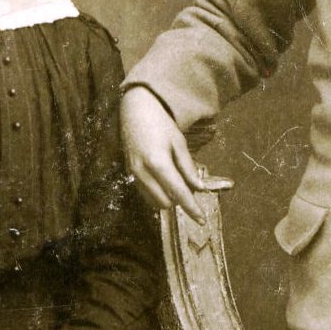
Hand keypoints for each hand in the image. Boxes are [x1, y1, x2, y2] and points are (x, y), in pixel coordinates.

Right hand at [121, 85, 205, 219]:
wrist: (135, 110)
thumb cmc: (160, 123)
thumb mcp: (179, 142)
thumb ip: (188, 167)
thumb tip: (198, 188)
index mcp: (158, 162)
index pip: (178, 192)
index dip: (191, 208)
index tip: (201, 220)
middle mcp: (143, 171)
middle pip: (165, 201)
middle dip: (179, 199)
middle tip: (188, 184)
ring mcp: (133, 173)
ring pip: (153, 200)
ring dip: (167, 197)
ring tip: (175, 179)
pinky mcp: (129, 173)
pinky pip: (145, 193)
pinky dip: (157, 192)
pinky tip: (163, 179)